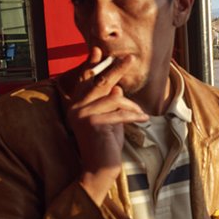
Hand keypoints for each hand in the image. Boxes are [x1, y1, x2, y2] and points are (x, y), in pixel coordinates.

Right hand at [63, 48, 147, 198]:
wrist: (99, 169)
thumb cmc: (105, 145)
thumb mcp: (109, 119)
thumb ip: (109, 103)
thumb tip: (116, 86)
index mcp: (76, 105)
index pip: (84, 80)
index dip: (91, 64)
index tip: (97, 49)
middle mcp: (75, 108)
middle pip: (100, 82)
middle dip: (116, 69)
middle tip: (130, 58)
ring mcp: (81, 115)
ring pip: (114, 98)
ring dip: (131, 106)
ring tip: (140, 114)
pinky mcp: (92, 123)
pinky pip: (119, 112)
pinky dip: (134, 115)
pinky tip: (143, 119)